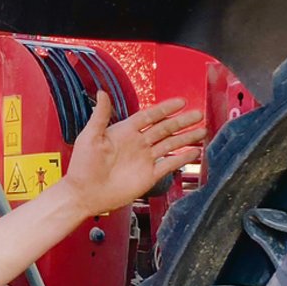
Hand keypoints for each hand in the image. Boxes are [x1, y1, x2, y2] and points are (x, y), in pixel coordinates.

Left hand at [59, 91, 204, 215]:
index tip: (180, 102)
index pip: (150, 116)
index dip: (165, 109)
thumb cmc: (84, 166)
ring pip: (170, 145)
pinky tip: (195, 152)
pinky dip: (182, 158)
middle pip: (165, 129)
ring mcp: (145, 160)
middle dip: (182, 121)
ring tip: (202, 130)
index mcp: (125, 132)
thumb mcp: (90, 136)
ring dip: (186, 138)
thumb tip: (102, 92)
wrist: (85, 193)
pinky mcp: (149, 176)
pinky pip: (169, 164)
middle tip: (198, 114)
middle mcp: (138, 144)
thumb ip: (100, 115)